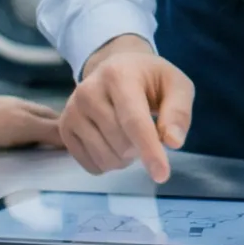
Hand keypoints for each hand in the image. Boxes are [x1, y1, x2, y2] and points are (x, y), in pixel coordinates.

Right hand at [58, 35, 193, 181]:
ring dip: (126, 158)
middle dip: (141, 149)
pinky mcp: (64, 129)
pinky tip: (113, 143)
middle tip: (146, 130)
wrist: (116, 68)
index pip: (133, 121)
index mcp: (118, 76)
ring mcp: (72, 111)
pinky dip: (109, 163)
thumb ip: (179, 112)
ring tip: (129, 136)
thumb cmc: (150, 80)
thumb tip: (173, 142)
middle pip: (121, 144)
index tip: (162, 175)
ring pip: (105, 158)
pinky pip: (91, 165)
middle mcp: (88, 91)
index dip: (149, 150)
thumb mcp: (176, 85)